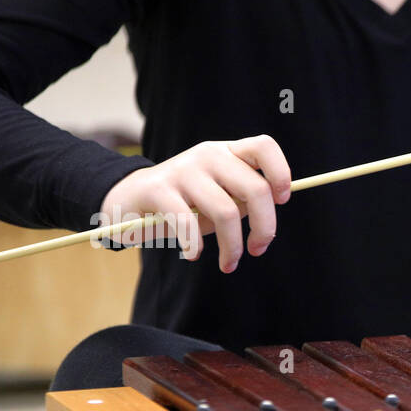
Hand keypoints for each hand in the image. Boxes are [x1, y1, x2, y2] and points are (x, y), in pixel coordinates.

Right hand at [98, 136, 291, 272]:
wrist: (128, 201)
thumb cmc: (184, 205)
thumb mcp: (219, 198)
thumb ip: (244, 201)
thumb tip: (269, 220)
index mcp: (227, 153)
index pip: (264, 146)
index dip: (281, 172)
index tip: (282, 201)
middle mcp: (208, 155)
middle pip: (256, 188)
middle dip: (265, 228)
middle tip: (257, 249)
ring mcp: (182, 169)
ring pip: (227, 211)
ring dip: (232, 247)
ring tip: (228, 264)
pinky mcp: (157, 189)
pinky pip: (187, 223)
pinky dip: (194, 245)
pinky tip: (193, 254)